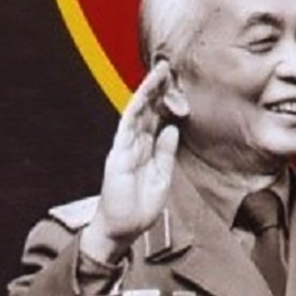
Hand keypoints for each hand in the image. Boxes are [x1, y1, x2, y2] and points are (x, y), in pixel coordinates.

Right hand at [81, 61, 179, 263]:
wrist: (122, 229)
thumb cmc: (140, 207)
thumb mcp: (162, 177)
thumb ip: (166, 153)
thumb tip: (173, 128)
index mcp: (148, 149)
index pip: (158, 118)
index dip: (167, 100)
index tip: (178, 83)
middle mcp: (136, 144)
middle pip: (148, 110)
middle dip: (157, 88)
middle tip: (169, 67)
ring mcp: (125, 147)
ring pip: (136, 112)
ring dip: (147, 92)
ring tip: (158, 73)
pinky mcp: (117, 154)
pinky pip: (126, 127)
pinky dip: (134, 110)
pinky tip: (143, 95)